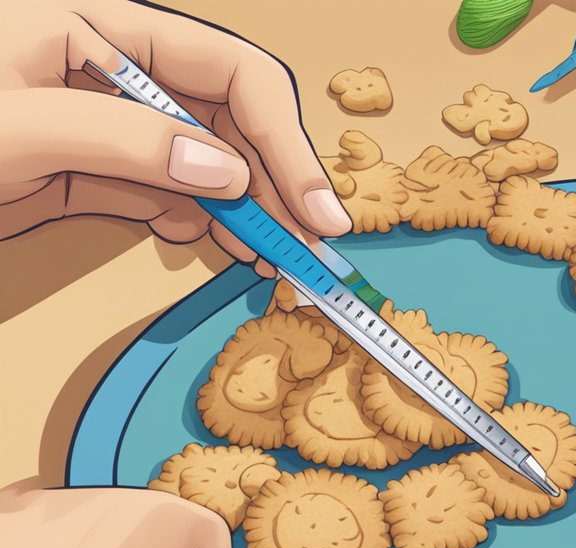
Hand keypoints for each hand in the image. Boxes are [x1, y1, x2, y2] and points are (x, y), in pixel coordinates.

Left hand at [0, 0, 350, 274]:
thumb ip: (123, 142)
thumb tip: (224, 173)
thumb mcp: (10, 128)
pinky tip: (220, 245)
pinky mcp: (71, 172)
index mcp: (95, 28)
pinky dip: (195, 220)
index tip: (313, 211)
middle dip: (273, 183)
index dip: (283, 139)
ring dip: (244, 210)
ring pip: (199, 162)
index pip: (225, 71)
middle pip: (224, 120)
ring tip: (274, 259)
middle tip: (310, 252)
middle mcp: (106, 73)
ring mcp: (91, 125)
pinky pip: (156, 192)